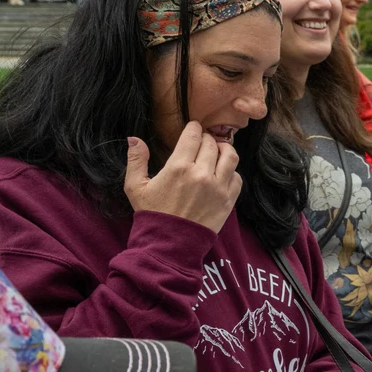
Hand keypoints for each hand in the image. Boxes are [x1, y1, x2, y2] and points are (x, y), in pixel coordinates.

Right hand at [124, 122, 241, 232]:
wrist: (170, 243)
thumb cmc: (152, 214)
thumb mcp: (135, 187)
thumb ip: (136, 160)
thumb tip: (134, 139)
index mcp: (178, 167)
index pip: (193, 136)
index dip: (194, 128)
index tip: (194, 128)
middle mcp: (201, 174)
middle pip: (212, 144)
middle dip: (207, 139)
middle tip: (203, 142)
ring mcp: (218, 187)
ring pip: (231, 156)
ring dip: (225, 150)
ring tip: (218, 151)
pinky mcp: (228, 200)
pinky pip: (237, 178)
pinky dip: (232, 172)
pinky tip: (222, 173)